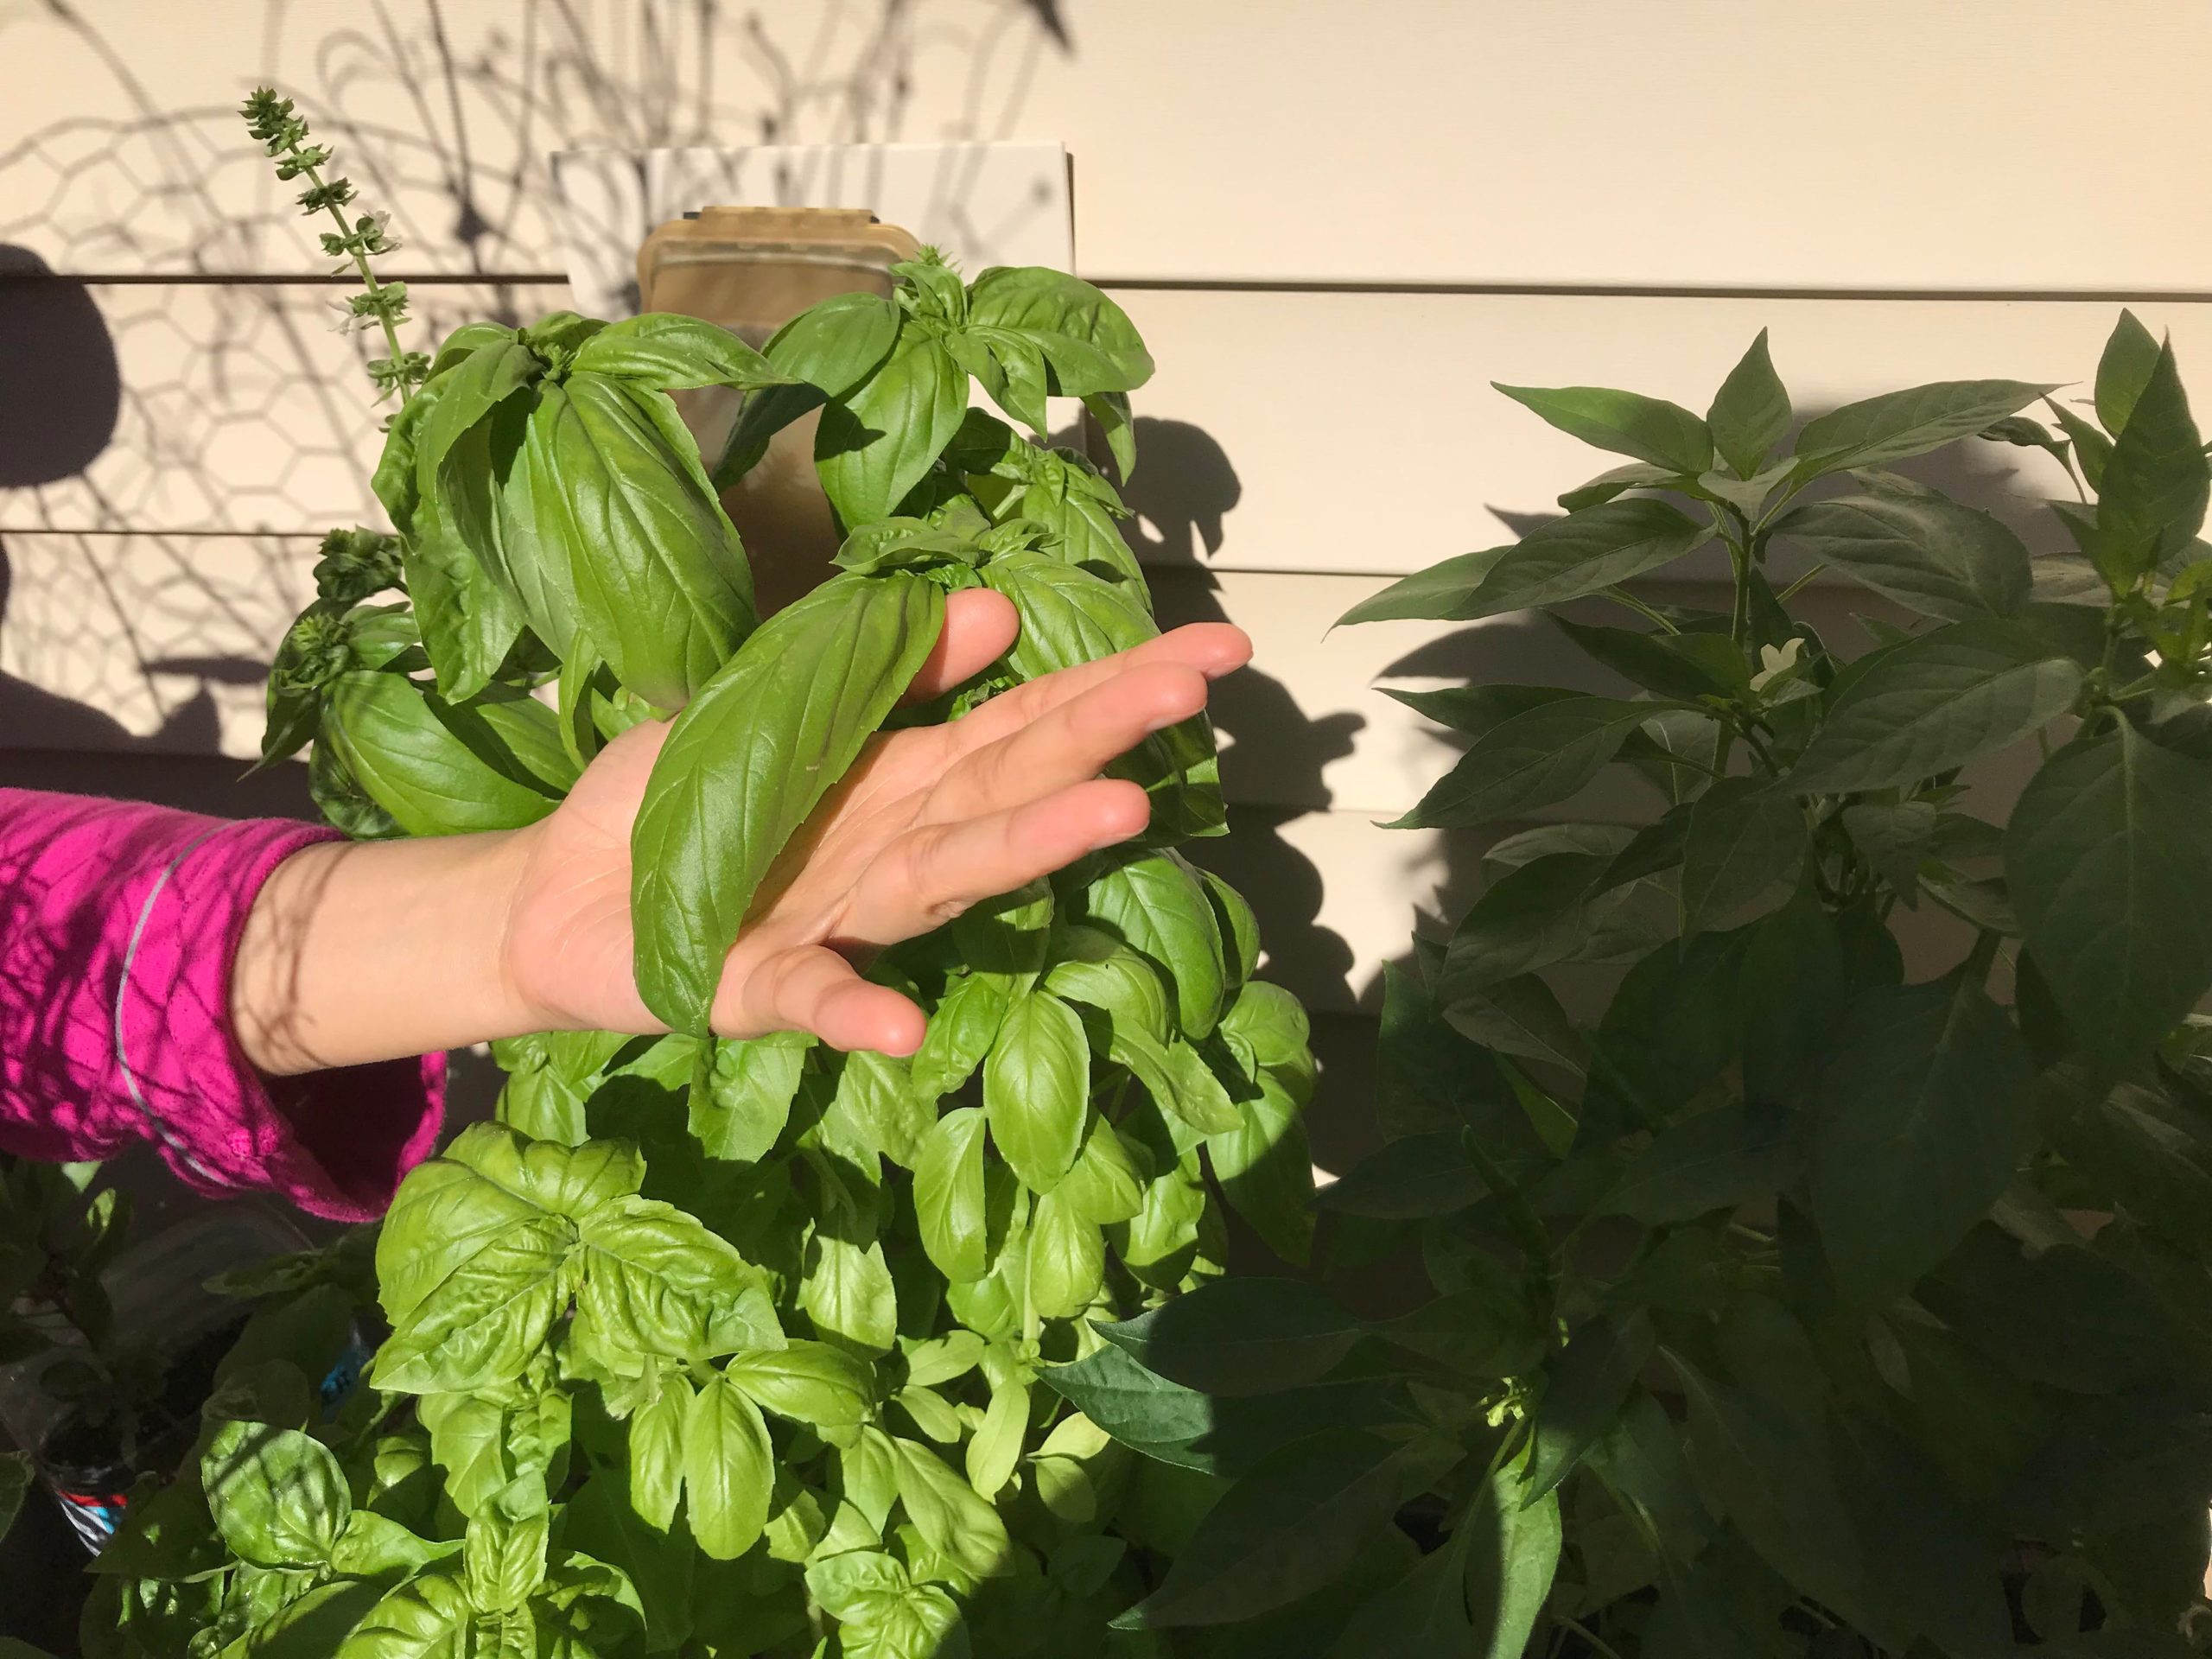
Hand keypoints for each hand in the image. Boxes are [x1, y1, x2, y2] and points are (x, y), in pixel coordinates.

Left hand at [498, 590, 1248, 1053]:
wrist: (546, 898)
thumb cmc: (667, 805)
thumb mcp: (770, 708)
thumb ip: (877, 671)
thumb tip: (998, 611)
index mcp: (895, 780)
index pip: (1022, 724)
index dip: (1113, 686)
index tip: (1212, 650)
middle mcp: (889, 851)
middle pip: (1010, 786)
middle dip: (1104, 736)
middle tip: (1197, 689)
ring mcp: (834, 924)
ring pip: (943, 879)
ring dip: (1029, 851)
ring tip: (1115, 811)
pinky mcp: (752, 988)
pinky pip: (809, 999)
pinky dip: (853, 1011)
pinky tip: (901, 1025)